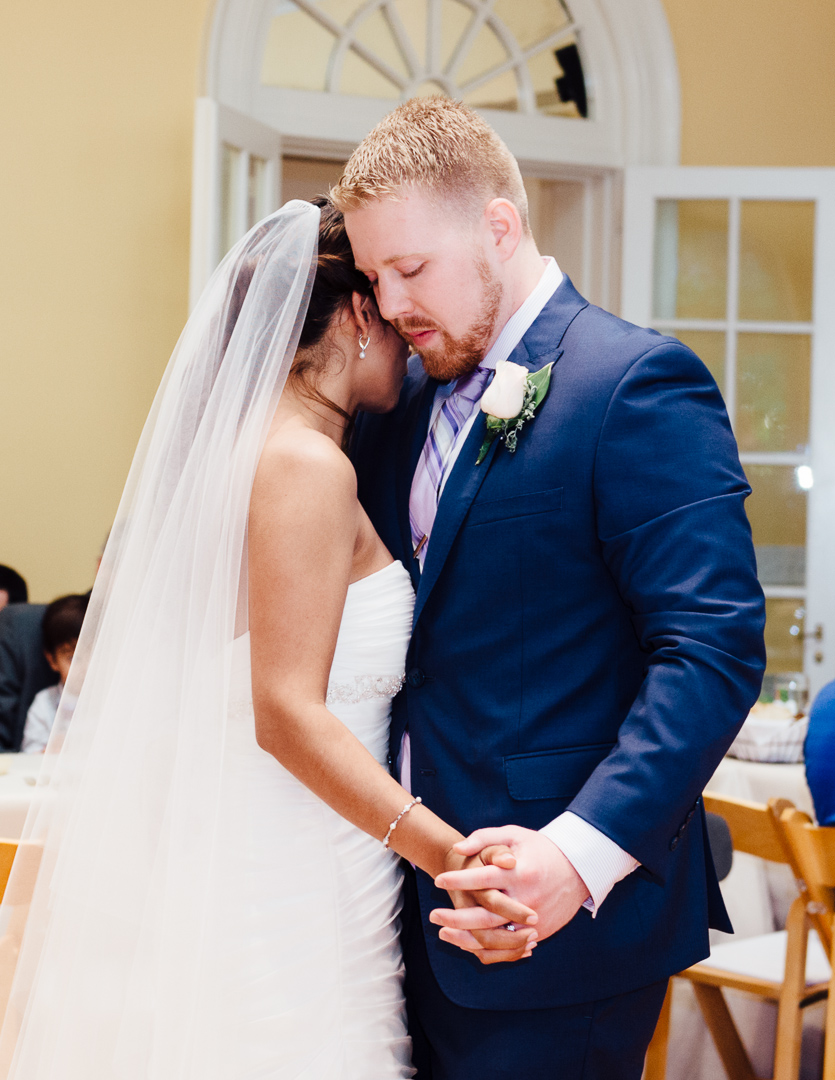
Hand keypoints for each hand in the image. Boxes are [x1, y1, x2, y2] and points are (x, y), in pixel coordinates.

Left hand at [432, 826, 590, 951]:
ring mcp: (534, 919)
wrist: (579, 868)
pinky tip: (468, 943)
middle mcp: (526, 898)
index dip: (459, 880)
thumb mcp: (514, 835)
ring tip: (444, 932)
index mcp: (520, 872)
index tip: (438, 880)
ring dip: (466, 938)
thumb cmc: (541, 848)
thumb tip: (458, 848)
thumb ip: (484, 838)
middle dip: (456, 917)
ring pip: (495, 938)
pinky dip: (488, 949)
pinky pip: (510, 948)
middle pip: (486, 915)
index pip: (483, 878)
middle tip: (434, 915)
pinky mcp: (540, 931)